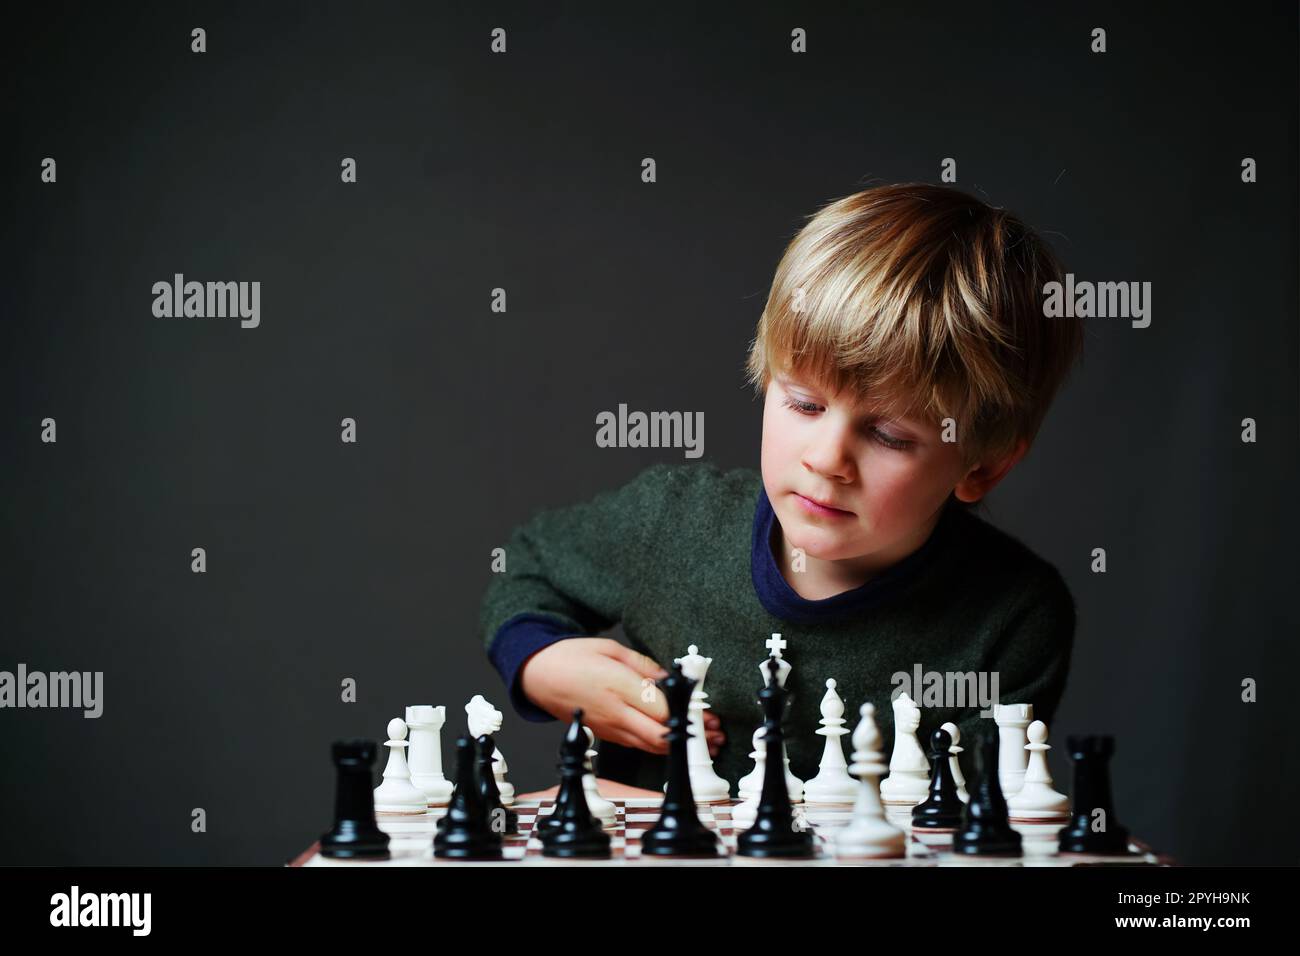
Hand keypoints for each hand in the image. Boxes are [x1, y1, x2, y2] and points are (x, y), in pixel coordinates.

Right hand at [519, 638, 725, 756]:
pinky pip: (638, 744)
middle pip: (661, 735)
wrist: (538, 675)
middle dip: (690, 736)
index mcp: (618, 686)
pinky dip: (660, 745)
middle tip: (715, 733)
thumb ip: (644, 666)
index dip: (689, 715)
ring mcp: (609, 727)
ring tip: (705, 740)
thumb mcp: (611, 649)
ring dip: (679, 745)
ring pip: (651, 745)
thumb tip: (670, 678)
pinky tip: (676, 739)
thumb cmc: (572, 656)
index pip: (662, 708)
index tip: (709, 714)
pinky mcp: (606, 735)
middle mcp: (615, 711)